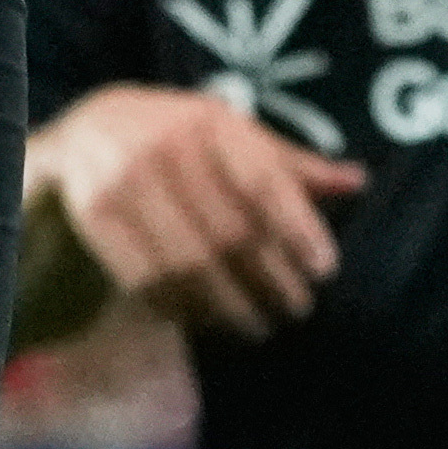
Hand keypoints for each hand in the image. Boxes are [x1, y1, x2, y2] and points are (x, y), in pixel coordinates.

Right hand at [25, 83, 365, 342]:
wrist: (88, 131)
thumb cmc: (180, 135)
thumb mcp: (234, 133)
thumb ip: (291, 163)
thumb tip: (359, 181)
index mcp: (209, 122)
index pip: (264, 181)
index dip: (299, 227)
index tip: (325, 269)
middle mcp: (164, 146)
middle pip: (230, 232)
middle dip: (270, 279)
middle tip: (296, 309)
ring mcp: (124, 181)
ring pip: (188, 264)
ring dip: (229, 306)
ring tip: (257, 326)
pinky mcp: (95, 214)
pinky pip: (145, 277)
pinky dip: (181, 307)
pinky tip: (205, 320)